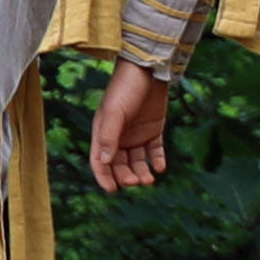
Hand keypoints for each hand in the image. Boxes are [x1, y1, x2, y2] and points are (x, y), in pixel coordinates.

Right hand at [89, 63, 174, 192]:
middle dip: (127, 176)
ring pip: (137, 161)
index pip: (100, 161)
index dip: (104, 177)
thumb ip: (109, 137)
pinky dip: (157, 160)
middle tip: (137, 182)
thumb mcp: (115, 112)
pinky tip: (160, 167)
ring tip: (150, 179)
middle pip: (119, 165)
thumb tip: (105, 161)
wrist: (148, 69)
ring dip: (142, 172)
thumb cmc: (126, 88)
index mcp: (103, 133)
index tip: (113, 190)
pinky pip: (154, 151)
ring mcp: (136, 134)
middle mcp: (118, 137)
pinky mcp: (153, 130)